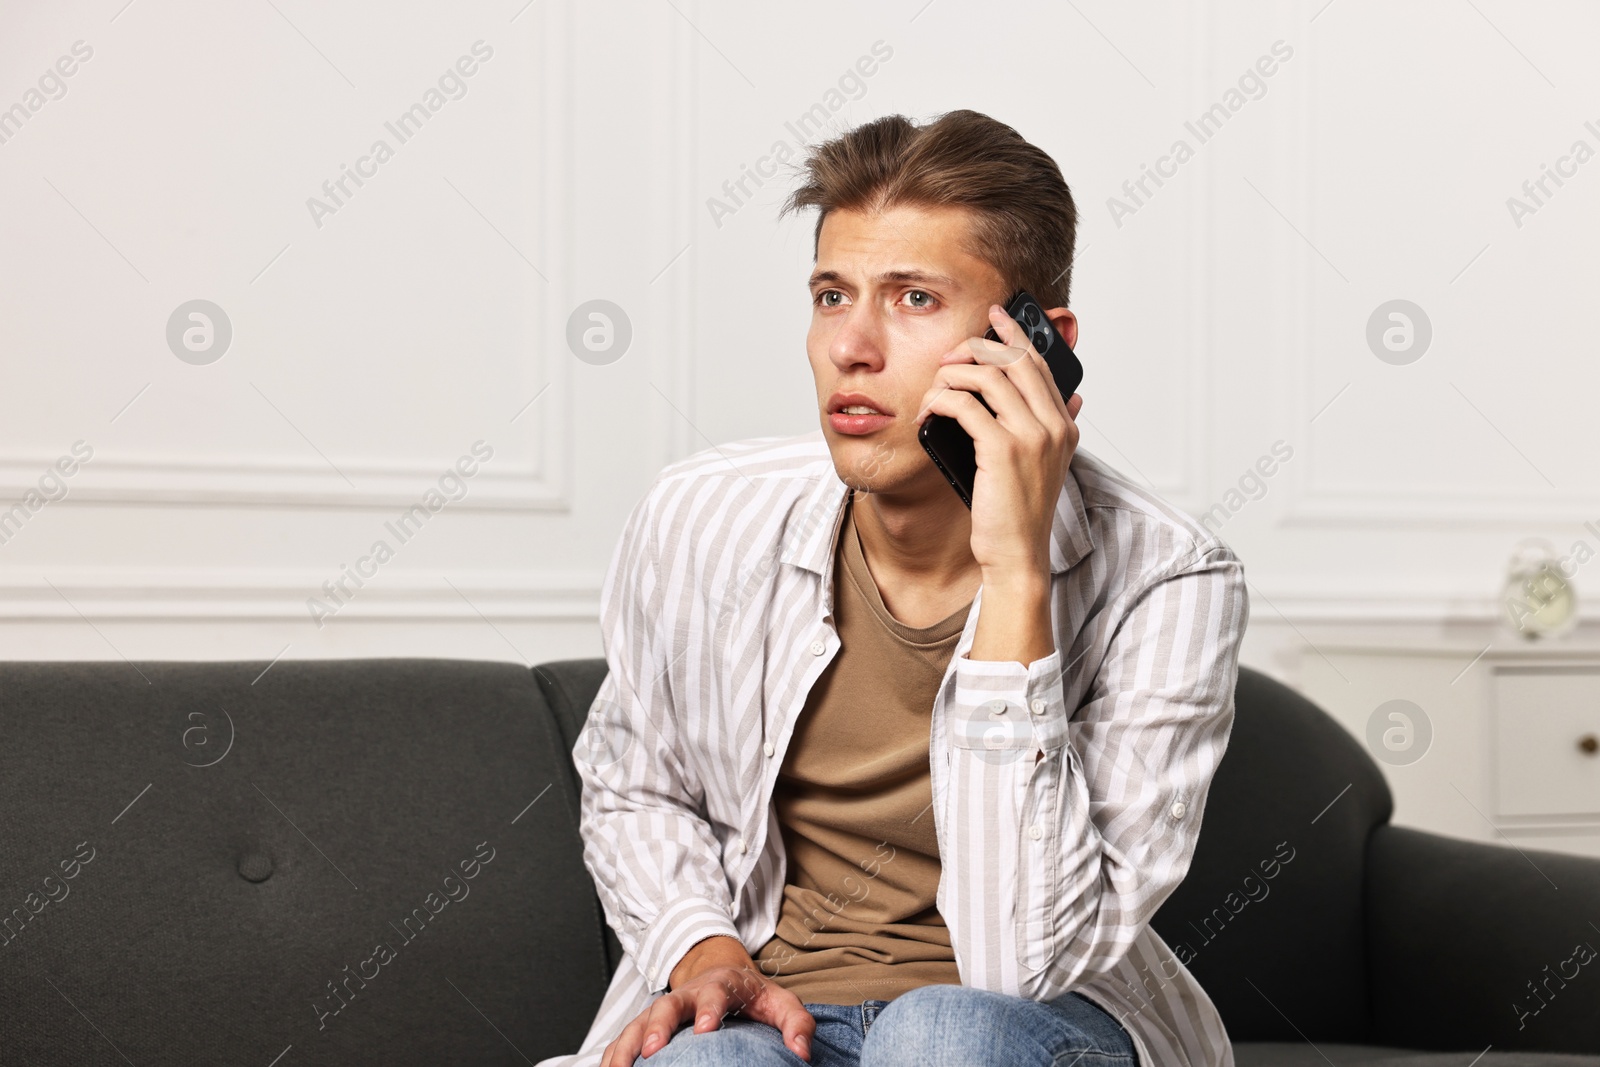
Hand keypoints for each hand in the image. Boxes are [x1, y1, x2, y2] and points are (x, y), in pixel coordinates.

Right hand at [600, 956, 814, 1064]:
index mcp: (721, 985)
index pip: (714, 994)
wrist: (723, 974)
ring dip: (626, 1046)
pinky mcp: (647, 1025)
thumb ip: (797, 1024)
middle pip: (667, 1006)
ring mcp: (663, 1010)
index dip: (709, 1010)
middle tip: (652, 1051)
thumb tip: (802, 1052)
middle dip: (658, 1027)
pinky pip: (623, 1040)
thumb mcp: (781, 1003)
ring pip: (637, 1023)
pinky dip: (611, 1056)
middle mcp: (686, 995)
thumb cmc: (753, 996)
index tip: (706, 1030)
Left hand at [915, 303, 1081, 582]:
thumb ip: (1052, 430)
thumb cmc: (1019, 514)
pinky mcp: (1003, 449)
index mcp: (1065, 426)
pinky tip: (929, 411)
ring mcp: (1032, 436)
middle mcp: (1054, 426)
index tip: (997, 317)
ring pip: (987, 377)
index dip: (1016, 336)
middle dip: (979, 347)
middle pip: (1015, 361)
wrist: (1017, 555)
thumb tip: (1072, 399)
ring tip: (934, 388)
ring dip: (953, 375)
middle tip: (951, 352)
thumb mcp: (1044, 467)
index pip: (1040, 365)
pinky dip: (942, 400)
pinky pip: (966, 405)